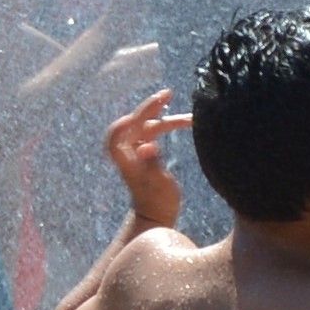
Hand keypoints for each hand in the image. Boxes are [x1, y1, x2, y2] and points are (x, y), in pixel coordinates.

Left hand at [103, 93, 186, 235]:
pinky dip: (167, 125)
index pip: (118, 133)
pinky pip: (154, 132)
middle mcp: (128, 152)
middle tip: (168, 93)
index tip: (146, 111)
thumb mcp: (157, 184)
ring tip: (191, 117)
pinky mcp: (145, 153)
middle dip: (151, 107)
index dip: (129, 120)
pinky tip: (185, 122)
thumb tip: (147, 146)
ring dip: (167, 118)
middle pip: (136, 123)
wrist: (156, 216)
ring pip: (148, 126)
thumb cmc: (157, 203)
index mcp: (126, 158)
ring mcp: (136, 151)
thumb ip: (151, 163)